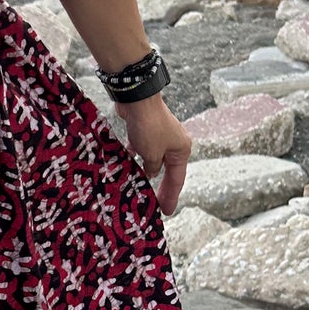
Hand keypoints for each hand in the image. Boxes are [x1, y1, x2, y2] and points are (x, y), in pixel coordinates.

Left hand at [114, 92, 190, 214]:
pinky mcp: (146, 129)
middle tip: (155, 205)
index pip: (177, 179)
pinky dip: (136, 157)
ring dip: (145, 171)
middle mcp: (174, 143)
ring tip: (139, 187)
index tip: (166, 211)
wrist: (137, 99)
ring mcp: (160, 136)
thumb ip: (152, 167)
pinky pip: (142, 149)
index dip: (171, 196)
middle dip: (159, 186)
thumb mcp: (152, 154)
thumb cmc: (149, 127)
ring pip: (153, 159)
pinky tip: (127, 164)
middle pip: (166, 170)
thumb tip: (151, 173)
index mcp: (181, 150)